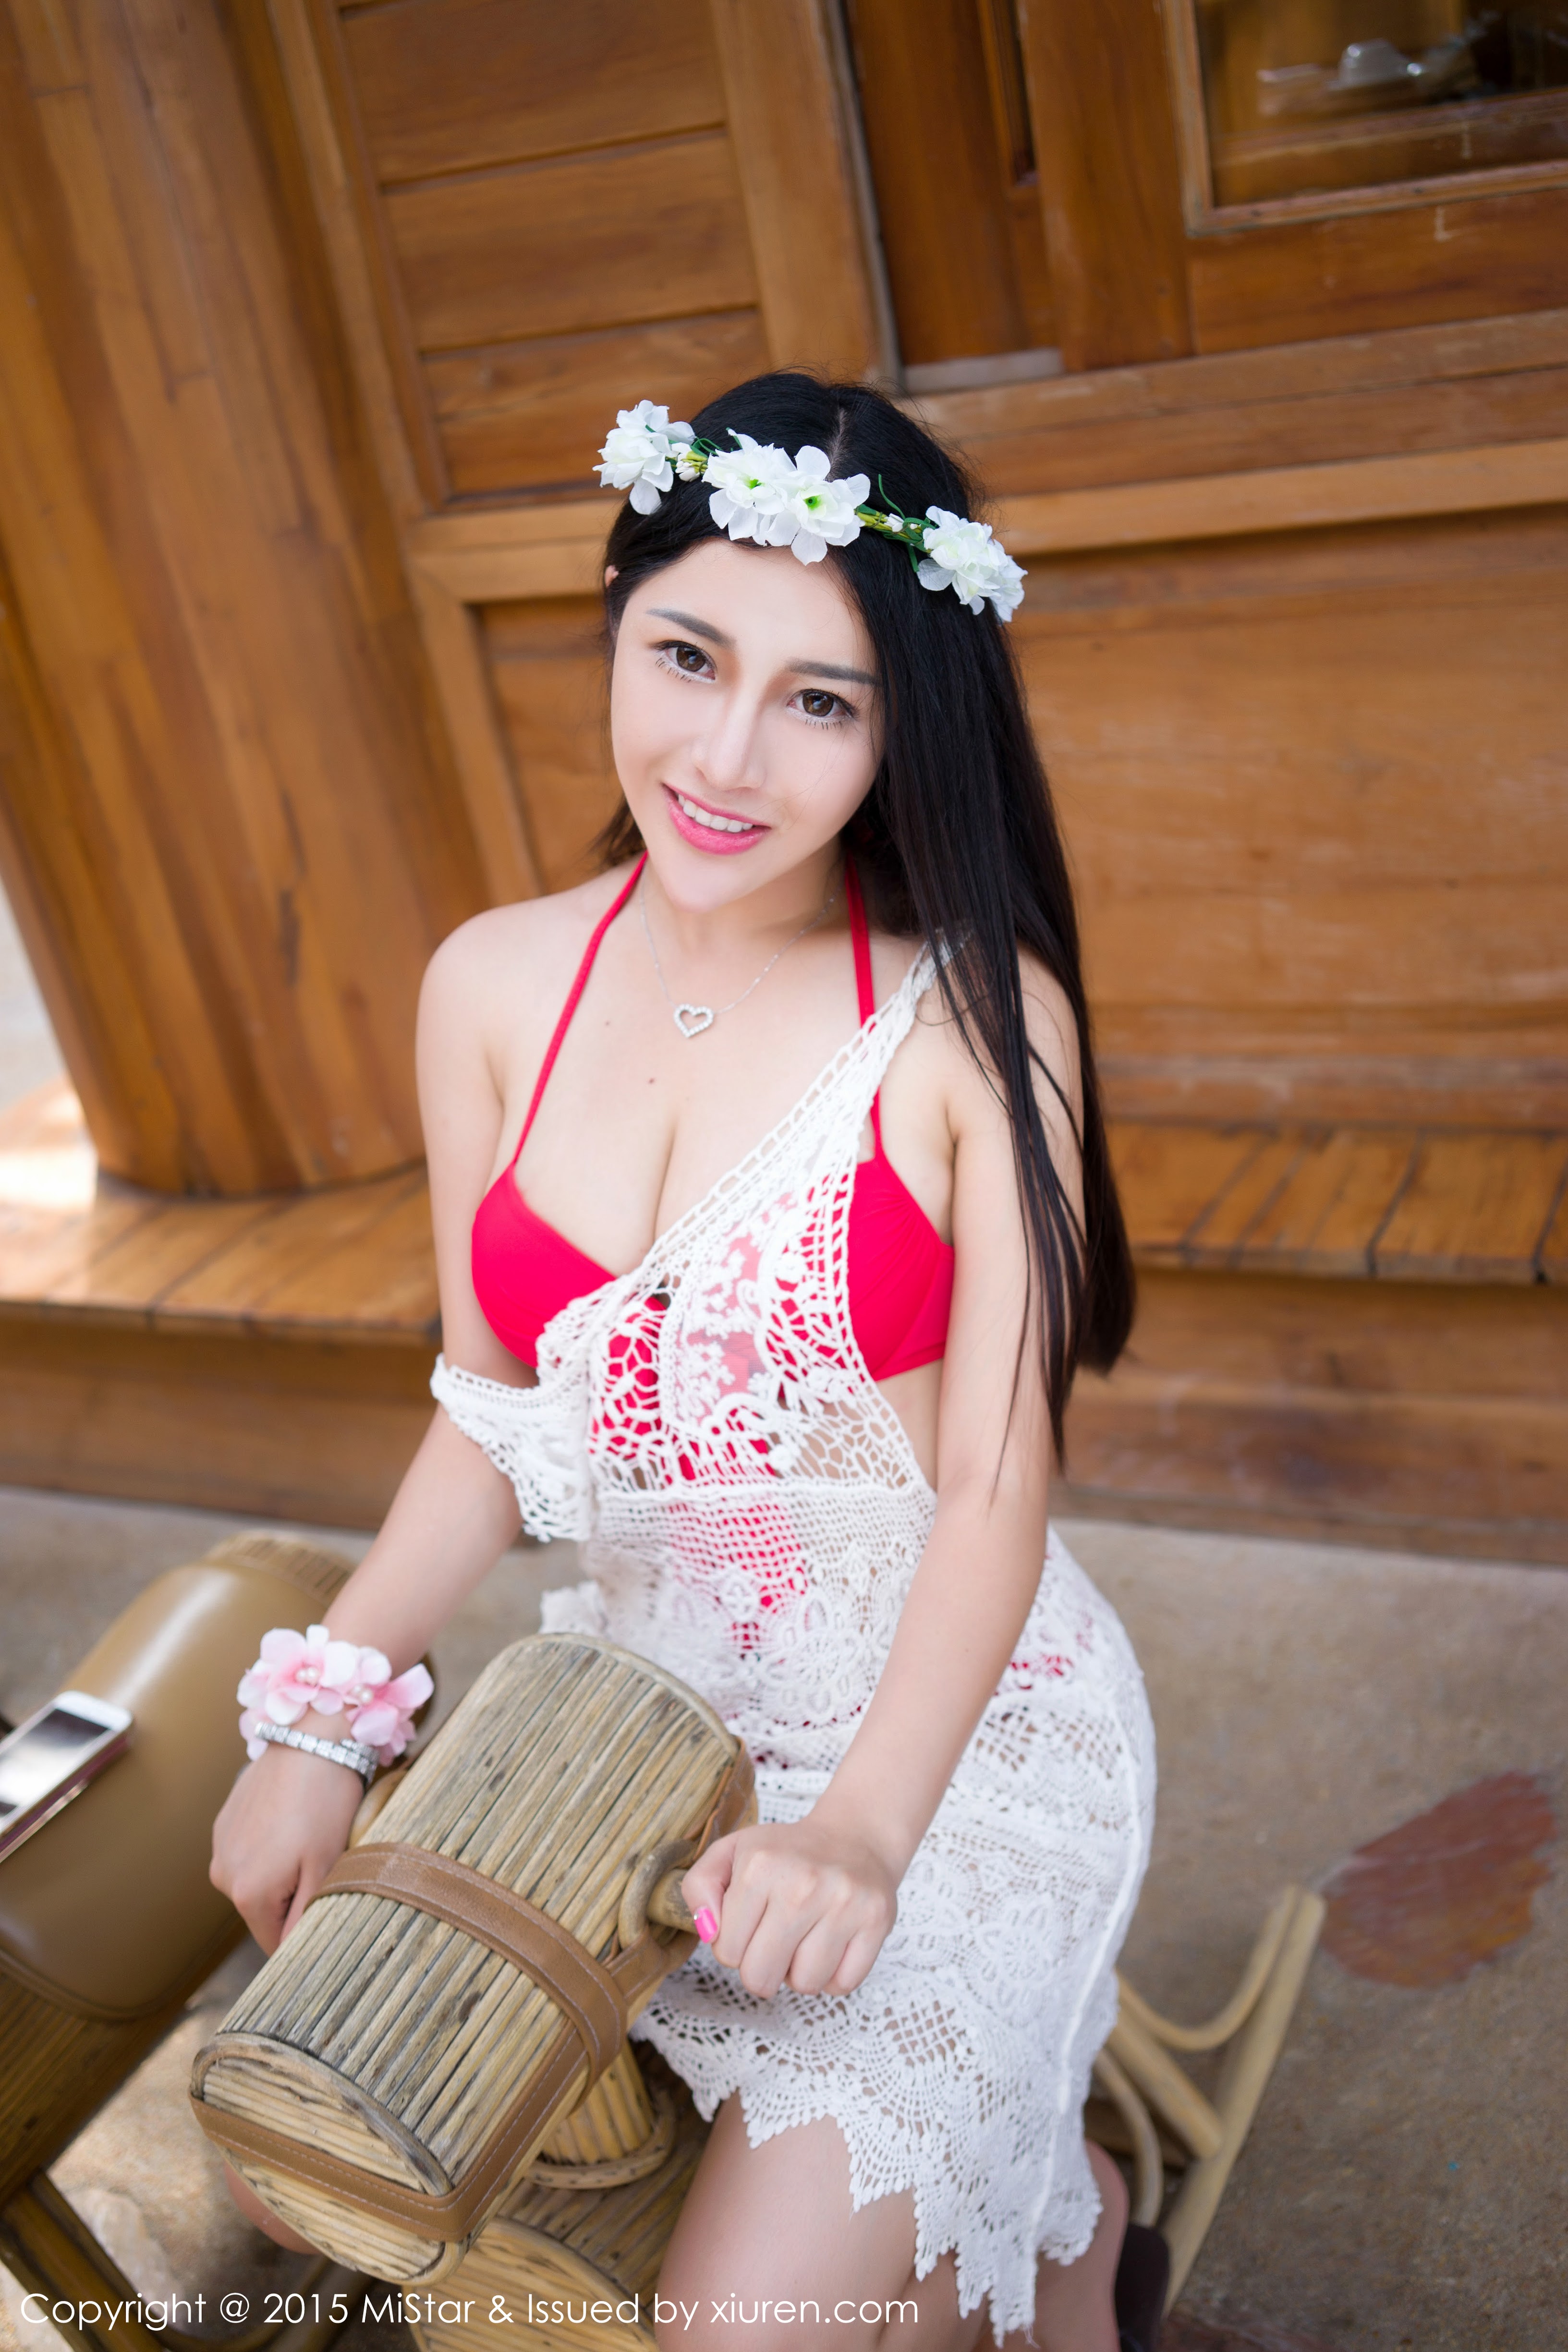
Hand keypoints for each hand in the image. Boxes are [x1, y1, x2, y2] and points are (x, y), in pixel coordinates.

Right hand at [210, 1740, 363, 1953]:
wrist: (309, 1741)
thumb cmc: (324, 1803)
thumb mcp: (326, 1866)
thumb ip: (305, 1916)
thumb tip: (290, 1953)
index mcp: (248, 1894)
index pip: (273, 1942)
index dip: (302, 1930)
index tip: (322, 1901)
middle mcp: (223, 1876)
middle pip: (264, 1910)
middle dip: (292, 1897)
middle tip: (320, 1860)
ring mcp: (220, 1847)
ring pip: (256, 1881)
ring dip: (281, 1870)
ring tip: (306, 1836)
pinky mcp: (223, 1824)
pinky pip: (248, 1852)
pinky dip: (269, 1846)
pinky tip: (291, 1819)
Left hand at [680, 1816, 896, 1999]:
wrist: (855, 1836)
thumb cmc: (788, 1853)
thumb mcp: (732, 1852)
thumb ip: (699, 1887)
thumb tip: (708, 1931)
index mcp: (761, 1865)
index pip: (726, 1951)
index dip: (734, 1945)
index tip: (751, 1923)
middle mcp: (803, 1884)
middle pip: (760, 1977)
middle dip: (762, 1968)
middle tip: (775, 1940)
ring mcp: (844, 1903)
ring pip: (805, 1985)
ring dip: (799, 1972)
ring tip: (805, 1938)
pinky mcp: (877, 1921)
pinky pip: (843, 1984)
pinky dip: (833, 1976)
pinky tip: (832, 1943)